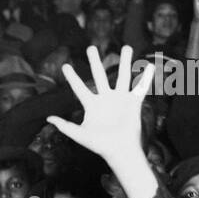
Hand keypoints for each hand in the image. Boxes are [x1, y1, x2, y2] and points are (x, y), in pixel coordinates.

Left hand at [47, 46, 154, 163]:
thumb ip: (65, 126)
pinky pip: (141, 87)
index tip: (65, 66)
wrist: (120, 150)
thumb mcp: (80, 135)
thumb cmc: (100, 145)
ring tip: (127, 47)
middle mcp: (105, 99)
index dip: (72, 77)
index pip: (79, 88)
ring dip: (125, 62)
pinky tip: (149, 66)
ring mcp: (120, 99)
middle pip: (99, 75)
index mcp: (91, 105)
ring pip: (123, 76)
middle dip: (95, 61)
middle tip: (91, 48)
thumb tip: (48, 118)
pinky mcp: (133, 103)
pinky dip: (146, 77)